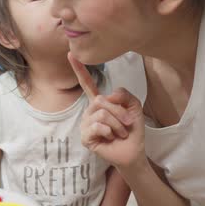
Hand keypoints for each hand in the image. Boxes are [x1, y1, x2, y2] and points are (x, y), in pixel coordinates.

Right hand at [69, 53, 145, 167]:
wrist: (133, 151)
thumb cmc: (132, 130)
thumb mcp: (134, 107)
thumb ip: (124, 95)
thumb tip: (108, 96)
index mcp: (99, 102)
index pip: (87, 84)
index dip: (79, 70)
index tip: (71, 54)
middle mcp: (90, 111)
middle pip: (100, 100)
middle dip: (119, 111)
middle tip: (127, 123)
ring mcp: (86, 124)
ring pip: (101, 114)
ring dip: (117, 124)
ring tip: (120, 133)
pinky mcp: (85, 137)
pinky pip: (97, 126)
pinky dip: (110, 132)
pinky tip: (110, 138)